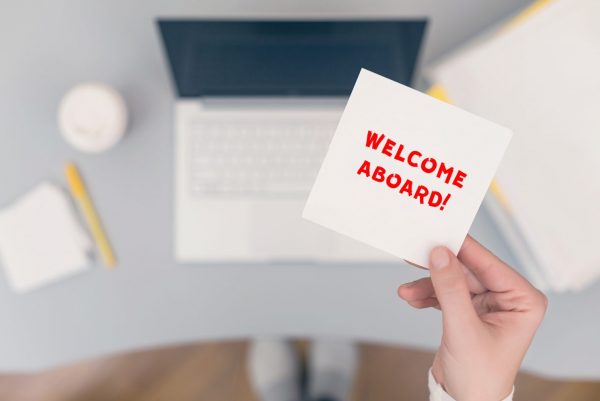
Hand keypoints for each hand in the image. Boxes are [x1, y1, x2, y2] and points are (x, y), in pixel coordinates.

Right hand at [397, 236, 546, 400]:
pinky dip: (428, 295)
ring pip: (453, 280)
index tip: (438, 235)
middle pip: (467, 270)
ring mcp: (487, 305)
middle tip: (414, 255)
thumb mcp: (463, 329)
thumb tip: (440, 254)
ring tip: (408, 291)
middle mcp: (508, 299)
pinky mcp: (468, 311)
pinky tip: (412, 297)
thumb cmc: (480, 377)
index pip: (489, 264)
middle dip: (438, 270)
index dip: (462, 249)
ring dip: (428, 285)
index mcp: (523, 301)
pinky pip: (446, 293)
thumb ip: (451, 289)